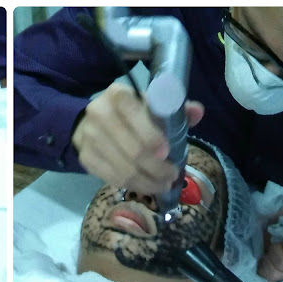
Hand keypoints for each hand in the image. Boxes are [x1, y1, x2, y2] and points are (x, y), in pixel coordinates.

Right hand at [72, 82, 203, 190]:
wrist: (92, 123)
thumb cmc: (130, 114)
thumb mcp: (150, 104)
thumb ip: (174, 107)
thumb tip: (196, 112)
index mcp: (118, 95)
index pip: (134, 114)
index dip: (152, 136)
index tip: (167, 152)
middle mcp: (99, 113)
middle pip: (132, 149)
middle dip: (156, 168)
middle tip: (171, 176)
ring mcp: (89, 138)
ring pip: (123, 169)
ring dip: (147, 182)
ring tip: (163, 184)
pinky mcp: (86, 158)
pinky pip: (113, 178)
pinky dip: (133, 185)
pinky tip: (146, 186)